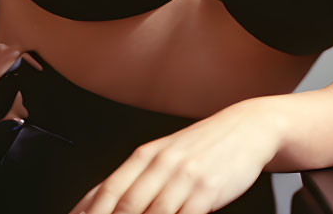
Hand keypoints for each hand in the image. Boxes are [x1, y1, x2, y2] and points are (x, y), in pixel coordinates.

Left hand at [64, 97, 281, 213]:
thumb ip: (138, 180)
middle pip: (123, 205)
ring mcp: (182, 177)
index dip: (86, 212)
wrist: (246, 127)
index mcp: (144, 156)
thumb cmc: (203, 147)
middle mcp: (159, 164)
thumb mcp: (166, 156)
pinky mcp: (206, 190)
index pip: (105, 191)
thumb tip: (102, 202)